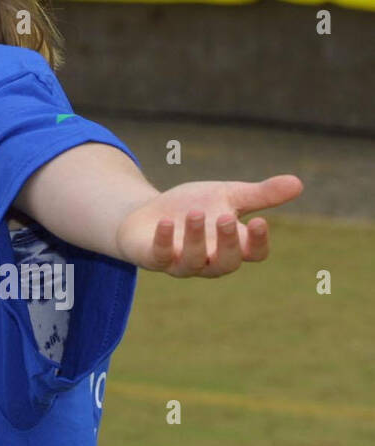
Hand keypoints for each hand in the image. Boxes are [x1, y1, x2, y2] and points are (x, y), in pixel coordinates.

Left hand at [116, 175, 302, 276]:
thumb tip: (299, 182)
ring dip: (195, 238)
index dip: (258, 242)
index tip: (259, 221)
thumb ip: (260, 194)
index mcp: (231, 245)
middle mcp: (209, 260)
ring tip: (195, 214)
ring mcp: (181, 262)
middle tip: (225, 217)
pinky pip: (160, 257)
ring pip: (193, 261)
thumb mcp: (226, 195)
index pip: (253, 253)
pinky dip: (163, 241)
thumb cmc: (192, 207)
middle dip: (227, 242)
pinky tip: (165, 223)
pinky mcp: (154, 258)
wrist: (148, 213)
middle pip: (227, 263)